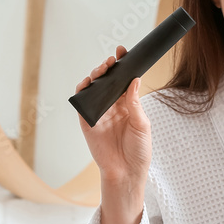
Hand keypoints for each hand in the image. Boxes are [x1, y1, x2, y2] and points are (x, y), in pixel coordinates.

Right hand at [75, 45, 150, 185]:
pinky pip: (82, 103)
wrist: (126, 172)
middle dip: (108, 68)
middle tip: (112, 61)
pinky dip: (82, 91)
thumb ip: (135, 103)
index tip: (123, 52)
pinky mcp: (87, 122)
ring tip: (102, 69)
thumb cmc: (139, 150)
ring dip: (95, 76)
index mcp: (127, 105)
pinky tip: (87, 83)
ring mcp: (99, 113)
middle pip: (107, 81)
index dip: (122, 66)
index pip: (123, 80)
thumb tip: (134, 81)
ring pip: (93, 88)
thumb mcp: (142, 124)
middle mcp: (112, 106)